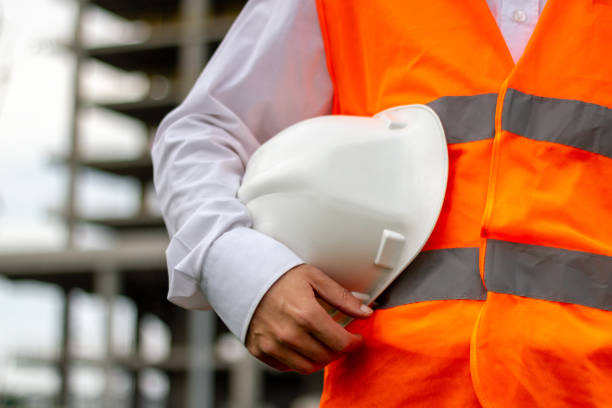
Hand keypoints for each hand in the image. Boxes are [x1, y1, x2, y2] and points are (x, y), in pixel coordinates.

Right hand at [245, 264, 372, 373]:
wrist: (242, 275)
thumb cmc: (278, 274)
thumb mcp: (314, 278)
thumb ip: (342, 297)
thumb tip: (365, 312)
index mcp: (306, 314)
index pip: (340, 343)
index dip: (354, 343)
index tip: (356, 338)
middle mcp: (289, 334)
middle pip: (326, 357)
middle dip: (339, 350)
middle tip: (341, 339)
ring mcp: (272, 344)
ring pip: (308, 367)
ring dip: (321, 358)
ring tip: (323, 343)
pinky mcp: (260, 350)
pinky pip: (287, 366)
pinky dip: (299, 359)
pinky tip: (303, 344)